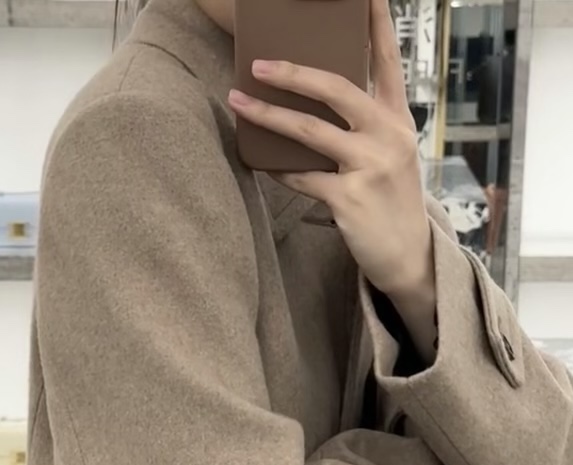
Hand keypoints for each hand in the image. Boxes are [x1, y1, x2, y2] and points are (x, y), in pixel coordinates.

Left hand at [228, 0, 436, 354]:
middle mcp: (387, 135)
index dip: (375, 26)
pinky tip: (259, 161)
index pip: (387, 61)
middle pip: (336, 88)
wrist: (408, 255)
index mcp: (397, 119)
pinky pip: (302, 176)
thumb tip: (311, 103)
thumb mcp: (389, 155)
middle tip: (259, 64)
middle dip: (294, 73)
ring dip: (269, 115)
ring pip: (310, 130)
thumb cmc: (390, 201)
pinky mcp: (349, 198)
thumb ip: (362, 126)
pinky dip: (278, 169)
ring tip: (239, 102)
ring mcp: (370, 166)